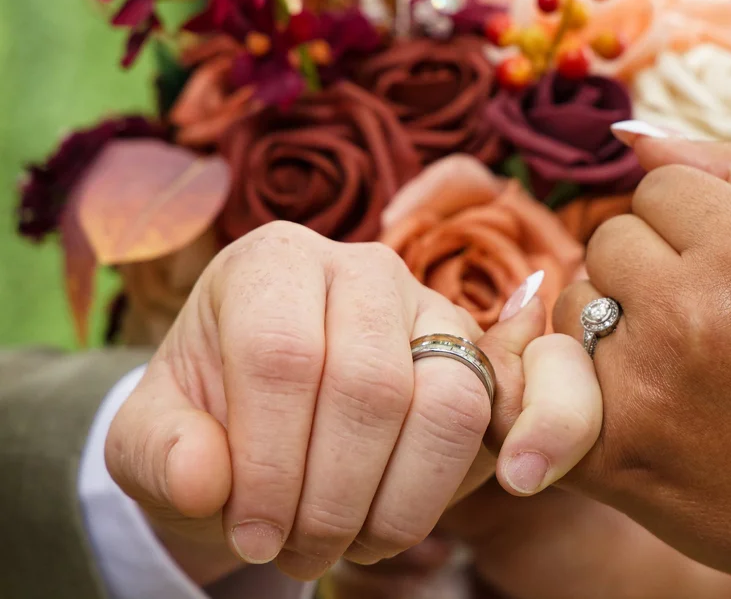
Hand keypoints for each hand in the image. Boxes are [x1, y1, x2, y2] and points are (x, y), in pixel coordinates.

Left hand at [104, 221, 599, 584]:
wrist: (269, 424)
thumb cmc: (211, 423)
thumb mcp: (151, 443)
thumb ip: (160, 454)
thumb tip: (204, 479)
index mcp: (273, 263)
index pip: (282, 354)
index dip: (270, 463)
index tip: (253, 537)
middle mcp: (362, 269)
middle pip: (368, 385)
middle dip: (334, 496)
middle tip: (298, 554)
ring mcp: (430, 308)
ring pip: (447, 403)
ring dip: (398, 501)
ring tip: (346, 543)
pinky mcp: (478, 358)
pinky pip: (492, 421)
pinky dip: (445, 490)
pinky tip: (392, 522)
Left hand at [551, 136, 730, 598]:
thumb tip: (630, 133)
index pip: (655, 186)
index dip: (691, 222)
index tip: (729, 264)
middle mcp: (686, 314)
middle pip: (608, 238)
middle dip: (648, 266)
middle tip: (705, 314)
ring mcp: (640, 386)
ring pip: (572, 300)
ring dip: (611, 319)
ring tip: (679, 361)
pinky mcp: (606, 451)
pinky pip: (546, 373)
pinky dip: (579, 377)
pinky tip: (635, 393)